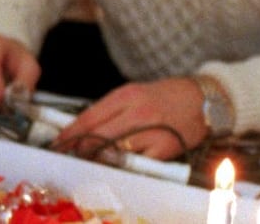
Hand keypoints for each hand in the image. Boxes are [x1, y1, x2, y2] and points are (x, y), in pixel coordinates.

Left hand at [52, 78, 207, 160]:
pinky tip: (120, 165)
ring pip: (116, 151)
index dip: (71, 133)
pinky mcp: (165, 148)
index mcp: (125, 96)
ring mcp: (151, 132)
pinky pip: (138, 163)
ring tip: (92, 161)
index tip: (59, 142)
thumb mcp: (133, 94)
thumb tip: (84, 128)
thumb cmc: (163, 96)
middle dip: (81, 149)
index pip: (89, 117)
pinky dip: (126, 165)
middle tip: (71, 156)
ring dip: (100, 159)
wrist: (201, 99)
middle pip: (98, 136)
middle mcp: (137, 113)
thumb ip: (110, 110)